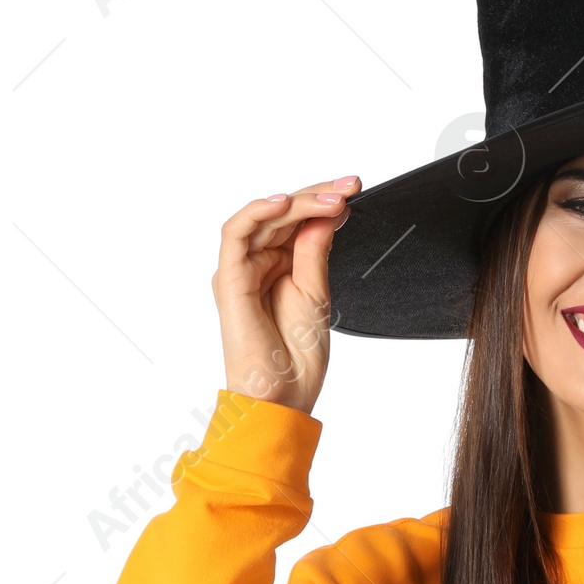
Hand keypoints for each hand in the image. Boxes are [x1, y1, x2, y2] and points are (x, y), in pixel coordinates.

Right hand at [213, 177, 359, 414]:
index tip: (354, 189)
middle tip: (349, 188)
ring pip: (264, 218)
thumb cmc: (297, 357)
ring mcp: (241, 269)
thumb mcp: (317, 293)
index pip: (298, 221)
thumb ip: (315, 251)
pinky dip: (257, 213)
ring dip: (297, 202)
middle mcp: (257, 263)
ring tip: (330, 199)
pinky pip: (235, 235)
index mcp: (280, 266)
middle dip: (318, 195)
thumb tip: (326, 214)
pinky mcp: (229, 279)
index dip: (324, 201)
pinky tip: (284, 203)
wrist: (284, 395)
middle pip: (283, 214)